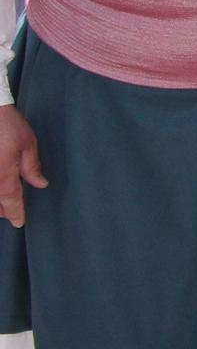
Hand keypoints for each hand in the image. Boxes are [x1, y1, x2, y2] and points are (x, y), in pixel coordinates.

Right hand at [0, 105, 47, 228]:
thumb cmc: (8, 125)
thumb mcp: (28, 144)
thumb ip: (32, 167)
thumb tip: (40, 184)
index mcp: (4, 174)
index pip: (10, 201)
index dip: (16, 214)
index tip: (19, 223)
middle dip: (1, 210)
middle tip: (10, 212)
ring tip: (2, 201)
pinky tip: (0, 184)